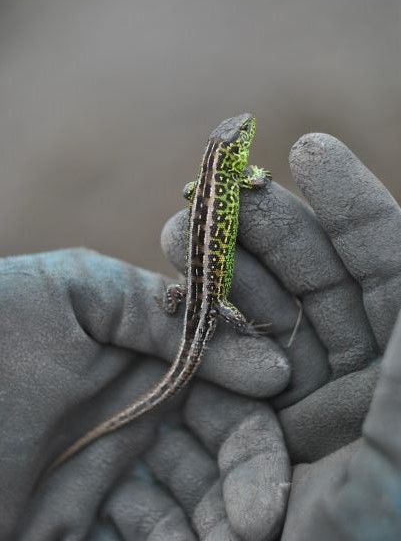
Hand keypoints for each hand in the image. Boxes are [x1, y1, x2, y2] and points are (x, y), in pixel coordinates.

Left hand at [0, 249, 289, 539]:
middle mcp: (143, 419)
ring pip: (187, 510)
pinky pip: (137, 540)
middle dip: (245, 494)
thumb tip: (272, 366)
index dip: (255, 440)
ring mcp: (109, 475)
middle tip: (253, 526)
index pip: (231, 402)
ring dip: (212, 530)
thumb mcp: (88, 294)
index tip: (265, 485)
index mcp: (154, 361)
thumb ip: (168, 317)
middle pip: (219, 463)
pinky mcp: (75, 521)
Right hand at [162, 132, 400, 538]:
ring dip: (227, 264)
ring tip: (180, 227)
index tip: (307, 148)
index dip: (353, 205)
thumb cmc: (373, 539)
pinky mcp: (257, 424)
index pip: (388, 264)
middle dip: (273, 228)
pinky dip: (204, 319)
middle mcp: (362, 377)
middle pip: (319, 279)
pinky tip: (174, 289)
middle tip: (225, 189)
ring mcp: (308, 398)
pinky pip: (229, 357)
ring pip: (268, 309)